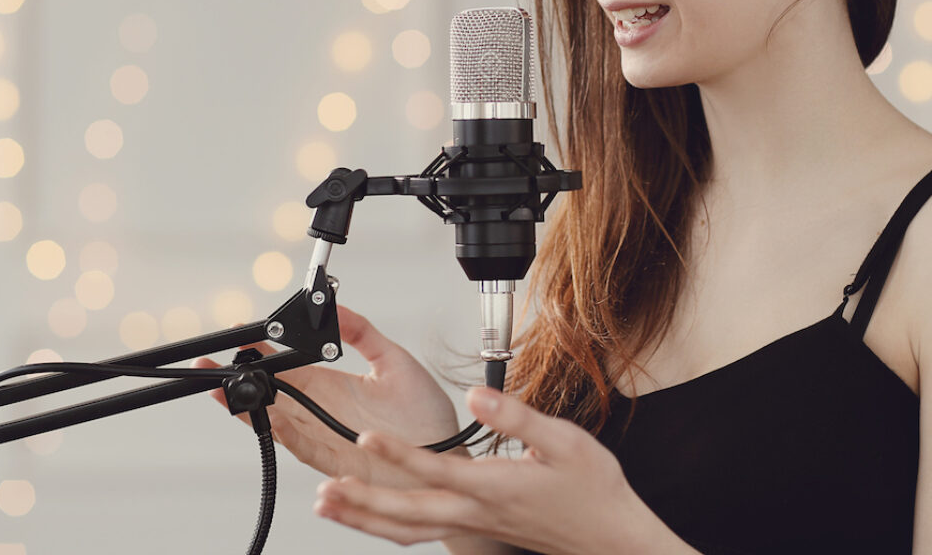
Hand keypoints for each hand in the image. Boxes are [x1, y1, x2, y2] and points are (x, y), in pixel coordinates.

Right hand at [193, 304, 463, 487]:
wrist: (448, 459)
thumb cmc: (427, 417)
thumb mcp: (395, 361)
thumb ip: (363, 332)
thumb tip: (335, 305)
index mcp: (332, 384)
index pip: (287, 365)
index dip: (262, 351)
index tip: (241, 334)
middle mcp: (322, 411)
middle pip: (271, 393)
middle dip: (240, 379)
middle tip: (212, 365)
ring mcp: (324, 436)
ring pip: (276, 420)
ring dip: (249, 407)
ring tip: (226, 389)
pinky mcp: (333, 461)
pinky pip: (301, 446)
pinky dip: (282, 433)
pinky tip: (268, 418)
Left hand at [310, 386, 675, 554]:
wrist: (607, 536)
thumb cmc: (589, 488)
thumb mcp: (564, 441)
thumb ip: (517, 416)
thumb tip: (478, 396)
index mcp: (495, 487)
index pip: (436, 469)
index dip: (399, 454)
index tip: (366, 438)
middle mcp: (476, 511)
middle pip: (408, 511)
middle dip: (363, 501)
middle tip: (325, 490)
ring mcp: (471, 524)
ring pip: (407, 529)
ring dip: (364, 519)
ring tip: (327, 505)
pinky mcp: (473, 528)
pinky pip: (419, 532)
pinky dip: (386, 527)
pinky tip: (367, 517)